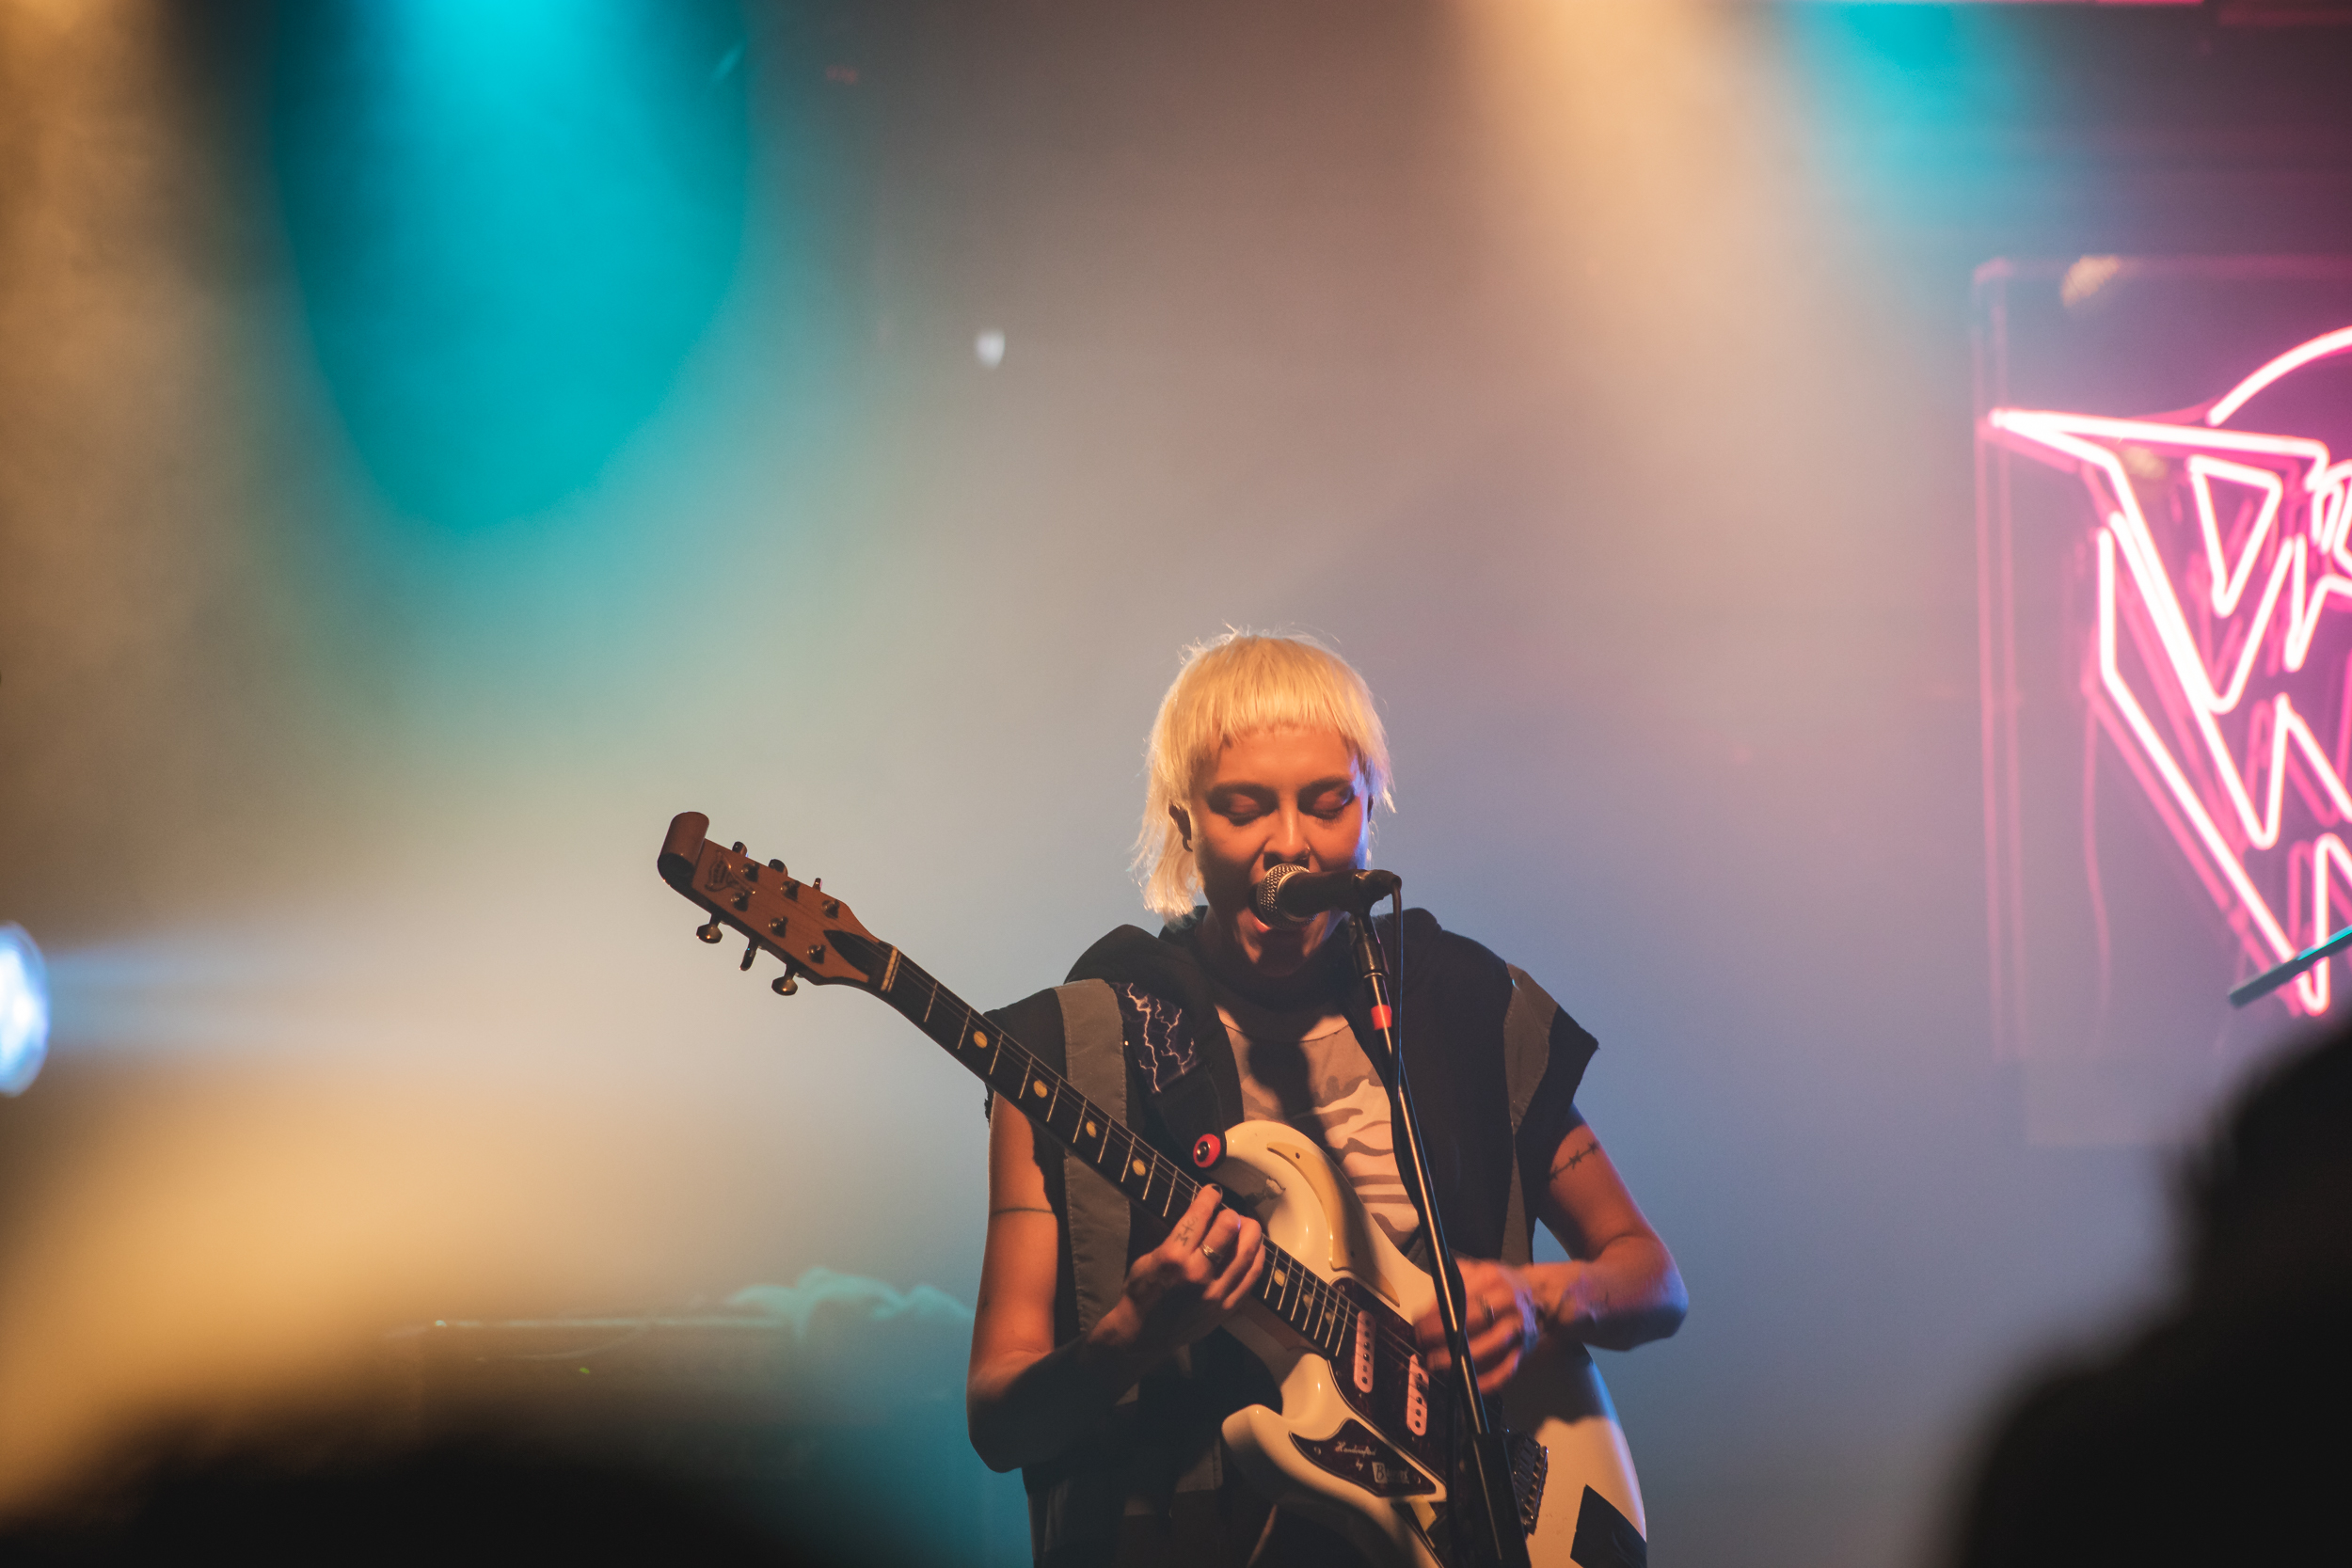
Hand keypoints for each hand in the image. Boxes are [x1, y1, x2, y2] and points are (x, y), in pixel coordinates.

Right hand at [1094, 1185, 1266, 1364]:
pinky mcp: (1227, 1308)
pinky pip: (1252, 1278)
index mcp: (1172, 1257)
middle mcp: (1197, 1273)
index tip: (1213, 1192)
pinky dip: (1257, 1258)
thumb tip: (1194, 1210)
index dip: (1210, 1198)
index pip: (1200, 1216)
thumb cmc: (1141, 1293)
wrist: (1143, 1335)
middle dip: (1233, 1213)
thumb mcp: (1146, 1258)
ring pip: (1246, 1253)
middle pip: (1229, 1230)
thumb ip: (1172, 1235)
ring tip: (1248, 1225)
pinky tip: (1255, 1248)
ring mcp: (1215, 1293)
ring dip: (1251, 1232)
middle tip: (1231, 1212)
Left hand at [1414, 1258, 1540, 1393]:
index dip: (1436, 1315)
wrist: (1540, 1296)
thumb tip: (1428, 1310)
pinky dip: (1486, 1381)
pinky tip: (1466, 1383)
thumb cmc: (1500, 1284)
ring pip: (1490, 1347)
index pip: (1460, 1298)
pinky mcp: (1523, 1350)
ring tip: (1437, 1364)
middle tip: (1424, 1347)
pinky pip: (1505, 1370)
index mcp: (1492, 1278)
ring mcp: (1518, 1328)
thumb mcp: (1477, 1271)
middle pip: (1475, 1321)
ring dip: (1461, 1359)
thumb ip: (1452, 1284)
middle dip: (1446, 1336)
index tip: (1419, 1326)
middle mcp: (1508, 1302)